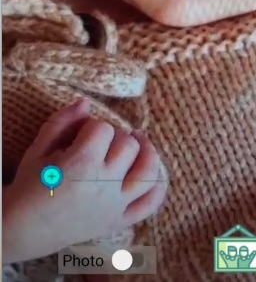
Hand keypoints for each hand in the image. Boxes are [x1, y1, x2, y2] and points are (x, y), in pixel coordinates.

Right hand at [3, 100, 167, 262]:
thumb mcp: (39, 148)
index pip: (103, 128)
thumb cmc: (29, 186)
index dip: (91, 126)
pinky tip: (153, 172)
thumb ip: (63, 121)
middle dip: (116, 136)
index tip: (79, 134)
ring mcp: (114, 205)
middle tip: (100, 142)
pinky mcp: (118, 221)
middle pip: (128, 145)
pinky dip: (158, 186)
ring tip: (138, 142)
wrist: (22, 229)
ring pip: (147, 170)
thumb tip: (85, 102)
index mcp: (81, 164)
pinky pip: (150, 204)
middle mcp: (103, 184)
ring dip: (146, 152)